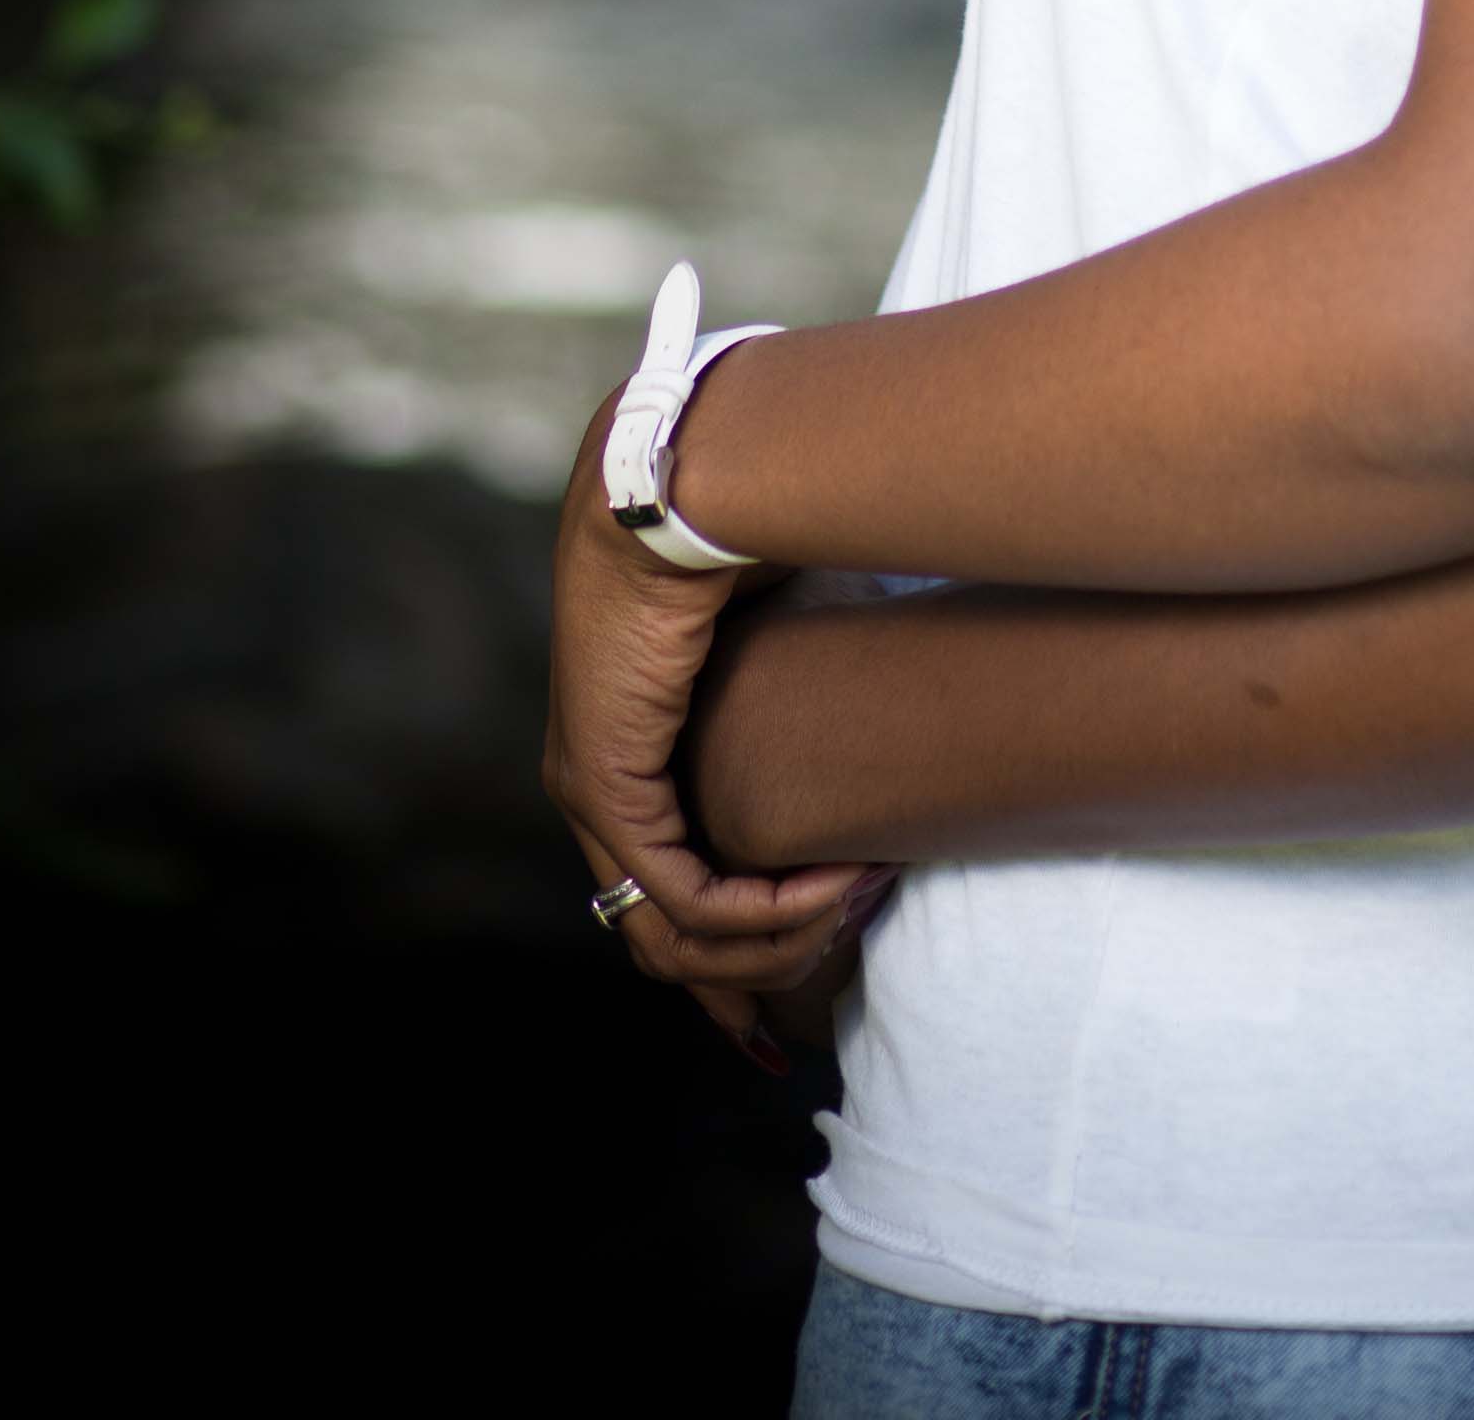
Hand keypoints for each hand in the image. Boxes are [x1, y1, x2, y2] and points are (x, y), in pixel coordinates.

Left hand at [545, 406, 883, 1039]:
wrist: (681, 479)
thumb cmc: (741, 529)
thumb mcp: (780, 633)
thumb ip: (801, 686)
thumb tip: (881, 696)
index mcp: (625, 746)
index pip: (661, 890)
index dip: (735, 944)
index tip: (805, 965)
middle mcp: (593, 784)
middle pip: (658, 938)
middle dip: (740, 982)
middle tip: (817, 993)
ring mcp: (591, 791)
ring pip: (673, 936)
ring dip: (772, 941)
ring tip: (852, 903)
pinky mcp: (610, 785)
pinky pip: (685, 899)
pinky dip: (763, 911)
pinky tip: (834, 883)